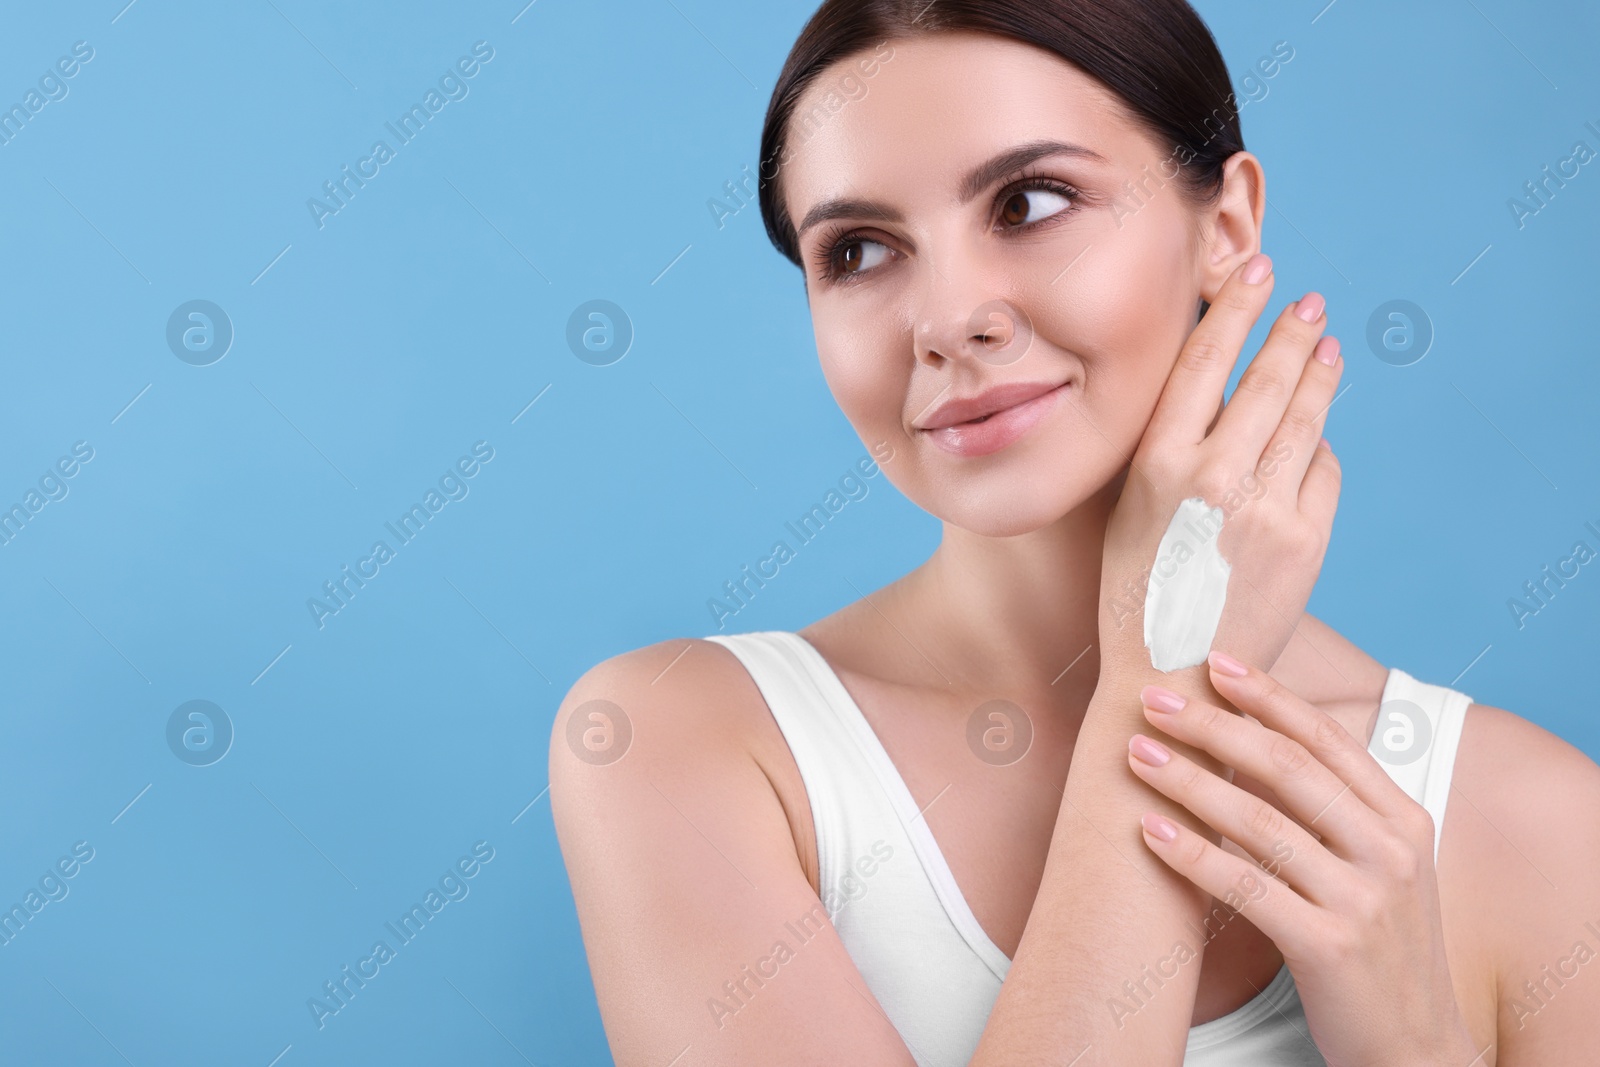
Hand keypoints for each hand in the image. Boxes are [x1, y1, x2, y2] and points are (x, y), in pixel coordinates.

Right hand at [1096, 252, 1343, 686]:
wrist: (1170, 677)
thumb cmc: (1138, 595)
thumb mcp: (1130, 512)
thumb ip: (1170, 453)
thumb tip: (1222, 393)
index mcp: (1153, 465)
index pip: (1202, 362)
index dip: (1235, 308)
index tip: (1257, 270)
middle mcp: (1210, 479)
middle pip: (1264, 381)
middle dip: (1289, 332)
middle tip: (1308, 300)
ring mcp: (1264, 510)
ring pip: (1304, 420)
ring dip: (1318, 376)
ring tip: (1326, 346)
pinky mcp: (1305, 542)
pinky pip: (1322, 474)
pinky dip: (1319, 450)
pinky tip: (1317, 435)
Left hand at [1125, 652, 1479, 1066]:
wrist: (1416, 1046)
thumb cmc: (1379, 946)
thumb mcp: (1379, 867)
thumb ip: (1335, 809)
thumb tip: (1253, 739)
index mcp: (1404, 820)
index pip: (1326, 739)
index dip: (1267, 695)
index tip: (1212, 662)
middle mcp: (1390, 852)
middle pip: (1288, 768)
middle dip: (1214, 725)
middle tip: (1152, 697)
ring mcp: (1363, 901)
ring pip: (1259, 821)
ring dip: (1189, 780)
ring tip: (1135, 752)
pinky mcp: (1330, 947)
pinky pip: (1247, 886)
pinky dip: (1192, 853)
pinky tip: (1149, 829)